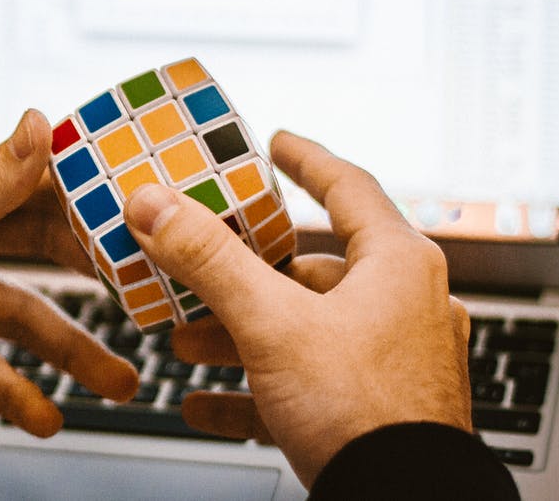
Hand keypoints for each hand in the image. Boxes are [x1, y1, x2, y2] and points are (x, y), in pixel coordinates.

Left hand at [0, 110, 137, 435]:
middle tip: (147, 295)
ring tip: (116, 379)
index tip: (145, 212)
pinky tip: (46, 414)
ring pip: (21, 318)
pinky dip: (16, 393)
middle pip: (39, 251)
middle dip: (93, 276)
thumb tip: (40, 124)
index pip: (32, 182)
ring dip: (69, 350)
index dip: (89, 197)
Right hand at [123, 131, 470, 486]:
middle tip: (197, 268)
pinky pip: (304, 386)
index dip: (306, 160)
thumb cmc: (366, 415)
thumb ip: (209, 260)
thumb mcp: (272, 324)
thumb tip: (155, 204)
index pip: (348, 187)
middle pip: (309, 269)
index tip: (277, 144)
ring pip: (301, 330)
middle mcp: (403, 307)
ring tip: (186, 344)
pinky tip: (207, 404)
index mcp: (397, 266)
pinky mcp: (374, 410)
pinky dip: (255, 390)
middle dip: (241, 275)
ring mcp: (391, 362)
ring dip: (238, 334)